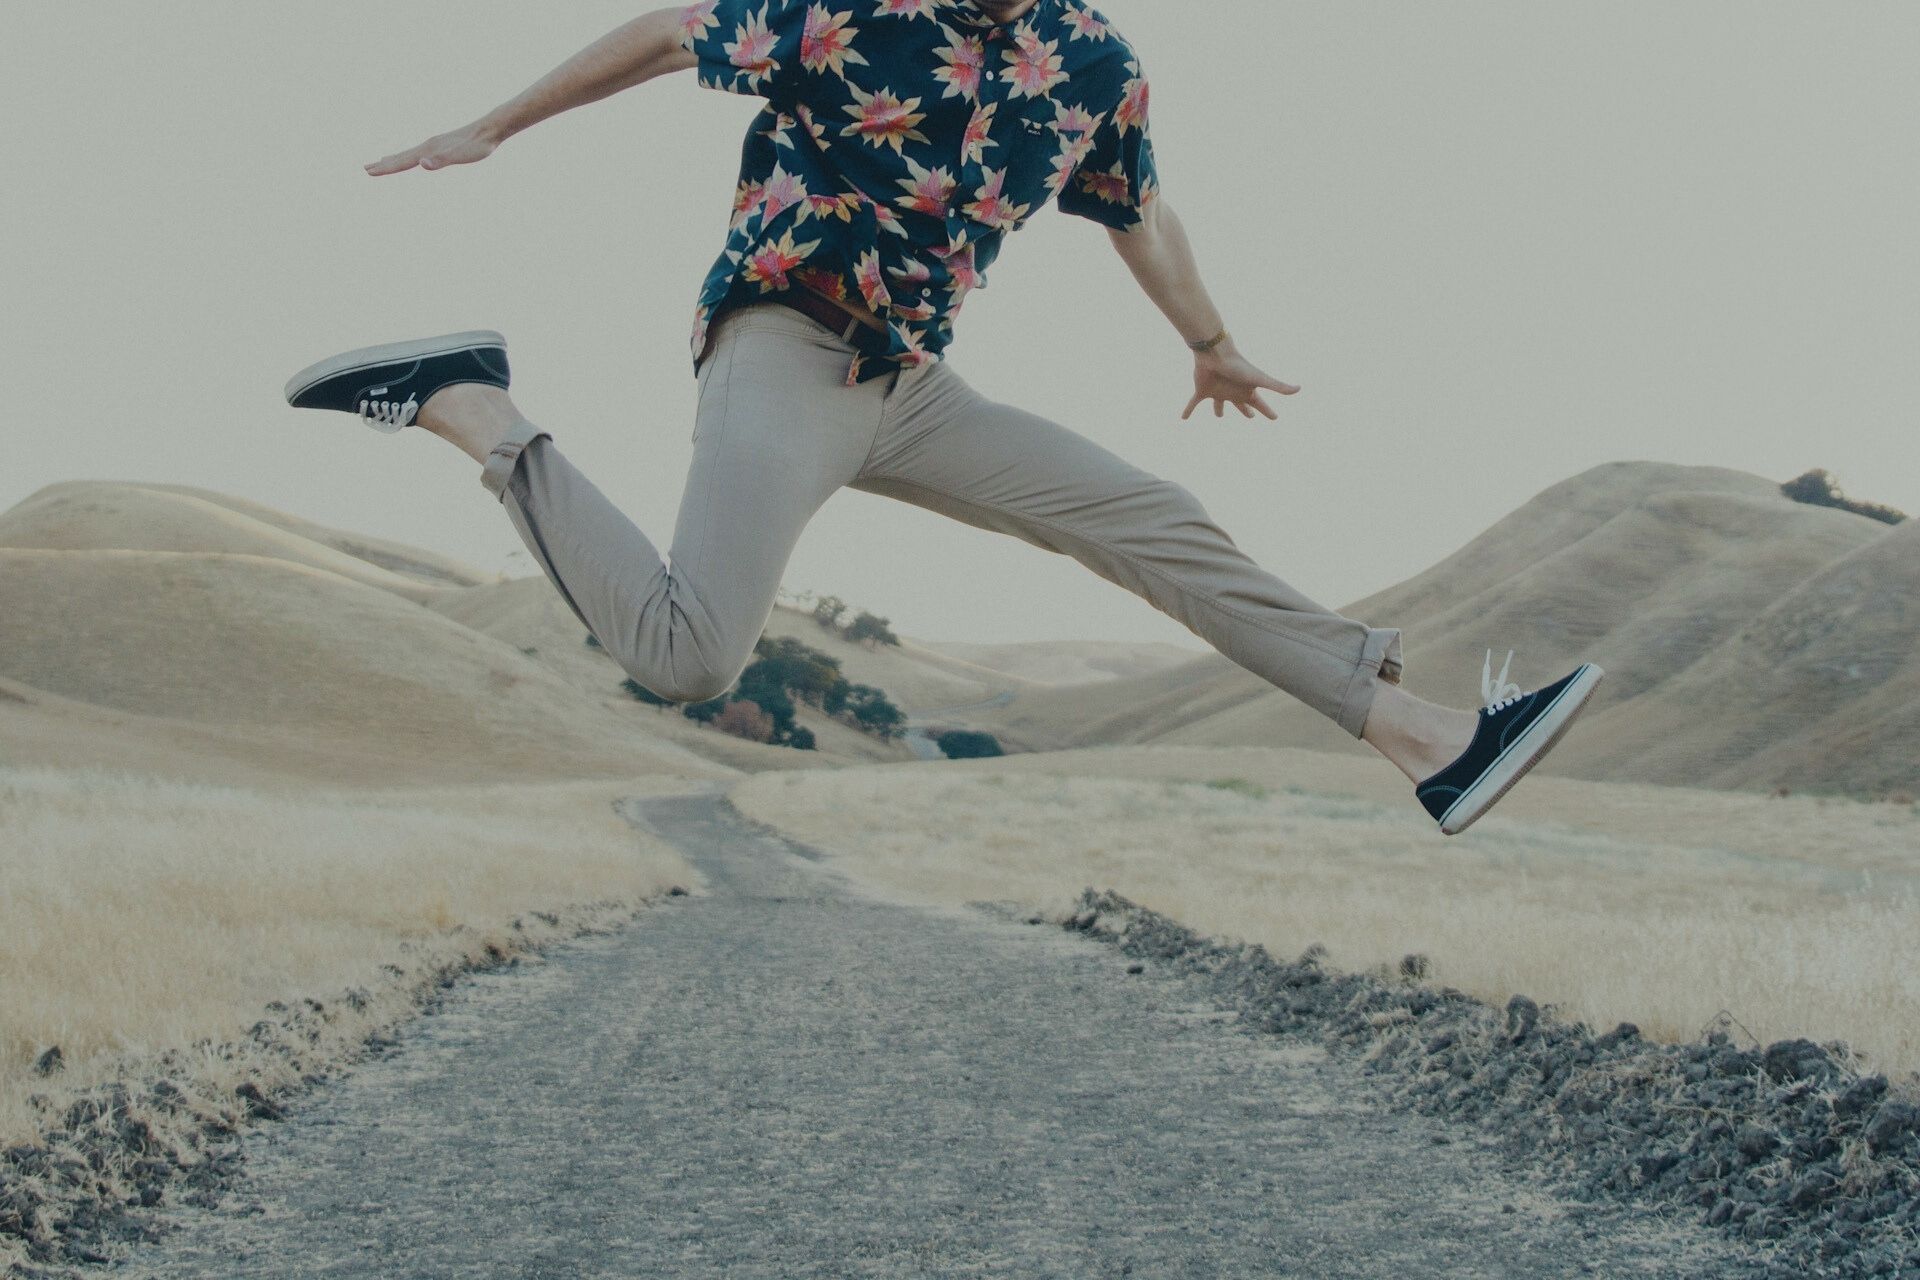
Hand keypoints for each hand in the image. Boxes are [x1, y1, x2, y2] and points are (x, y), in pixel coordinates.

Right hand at [365, 121, 501, 175]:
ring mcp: (434, 145)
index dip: (386, 168)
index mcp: (429, 150)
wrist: (489, 129)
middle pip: (401, 157)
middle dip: (384, 165)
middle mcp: (428, 146)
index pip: (403, 161)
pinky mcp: (442, 145)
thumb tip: (421, 164)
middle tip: (366, 169)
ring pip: (409, 153)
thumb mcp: (460, 156)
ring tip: (381, 161)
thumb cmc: (477, 146)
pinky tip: (413, 158)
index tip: (369, 172)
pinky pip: (419, 152)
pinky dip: (409, 156)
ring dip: (393, 159)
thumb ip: (441, 161)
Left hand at [1181, 344, 1299, 420]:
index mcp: (1246, 391)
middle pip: (1241, 405)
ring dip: (1219, 410)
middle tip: (1250, 417)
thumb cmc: (1238, 366)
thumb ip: (1278, 385)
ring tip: (1219, 416)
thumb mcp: (1260, 378)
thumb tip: (1300, 389)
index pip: (1261, 405)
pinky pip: (1193, 403)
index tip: (1275, 418)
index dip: (1268, 412)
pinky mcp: (1202, 390)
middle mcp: (1232, 392)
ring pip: (1218, 404)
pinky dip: (1188, 410)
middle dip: (1245, 411)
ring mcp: (1217, 391)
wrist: (1215, 353)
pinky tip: (1182, 418)